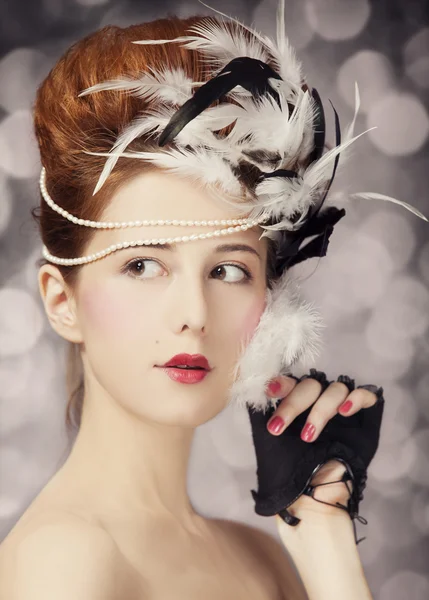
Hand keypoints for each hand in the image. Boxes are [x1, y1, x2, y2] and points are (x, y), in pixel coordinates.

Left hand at [247, 369, 384, 527]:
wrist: (312, 497)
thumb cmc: (288, 468)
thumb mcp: (267, 440)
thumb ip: (260, 413)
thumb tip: (251, 391)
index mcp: (297, 400)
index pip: (291, 382)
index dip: (281, 384)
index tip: (268, 392)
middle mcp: (320, 399)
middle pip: (311, 385)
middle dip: (293, 405)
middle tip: (278, 428)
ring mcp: (342, 406)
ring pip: (336, 389)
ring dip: (320, 411)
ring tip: (308, 437)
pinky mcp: (364, 416)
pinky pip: (366, 395)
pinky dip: (355, 399)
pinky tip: (344, 411)